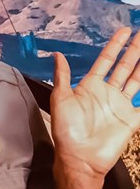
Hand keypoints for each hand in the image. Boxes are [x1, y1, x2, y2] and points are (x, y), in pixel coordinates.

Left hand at [51, 27, 139, 178]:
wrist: (79, 157)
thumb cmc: (66, 129)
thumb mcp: (60, 98)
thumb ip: (62, 76)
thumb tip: (57, 54)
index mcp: (91, 85)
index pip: (106, 60)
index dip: (115, 45)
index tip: (124, 31)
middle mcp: (108, 92)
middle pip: (125, 67)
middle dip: (134, 51)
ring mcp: (121, 105)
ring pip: (137, 80)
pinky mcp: (131, 120)